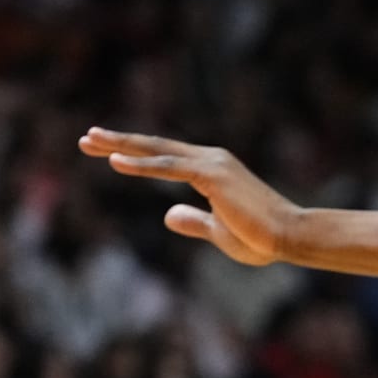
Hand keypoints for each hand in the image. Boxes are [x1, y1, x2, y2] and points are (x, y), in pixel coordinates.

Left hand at [77, 128, 298, 265]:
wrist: (291, 237)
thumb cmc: (262, 239)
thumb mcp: (219, 232)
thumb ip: (194, 221)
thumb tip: (168, 216)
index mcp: (212, 171)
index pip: (165, 157)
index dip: (135, 154)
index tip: (104, 152)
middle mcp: (211, 159)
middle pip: (156, 146)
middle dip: (119, 142)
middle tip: (87, 138)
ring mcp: (212, 164)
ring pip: (157, 151)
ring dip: (122, 145)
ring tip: (90, 141)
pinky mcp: (212, 176)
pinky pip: (169, 167)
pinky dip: (141, 164)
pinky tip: (115, 162)